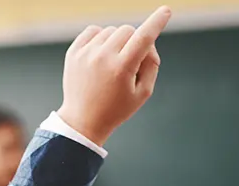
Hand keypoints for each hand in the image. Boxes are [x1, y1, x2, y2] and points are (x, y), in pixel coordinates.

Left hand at [57, 6, 171, 145]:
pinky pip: (93, 31)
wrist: (83, 120)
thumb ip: (152, 64)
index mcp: (122, 69)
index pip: (144, 38)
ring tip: (113, 64)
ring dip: (117, 42)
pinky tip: (100, 55)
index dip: (157, 23)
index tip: (166, 11)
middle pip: (128, 30)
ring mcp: (85, 54)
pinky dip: (100, 38)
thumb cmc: (117, 108)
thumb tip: (148, 41)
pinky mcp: (73, 52)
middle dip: (134, 41)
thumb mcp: (143, 92)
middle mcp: (102, 58)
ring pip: (111, 30)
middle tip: (130, 62)